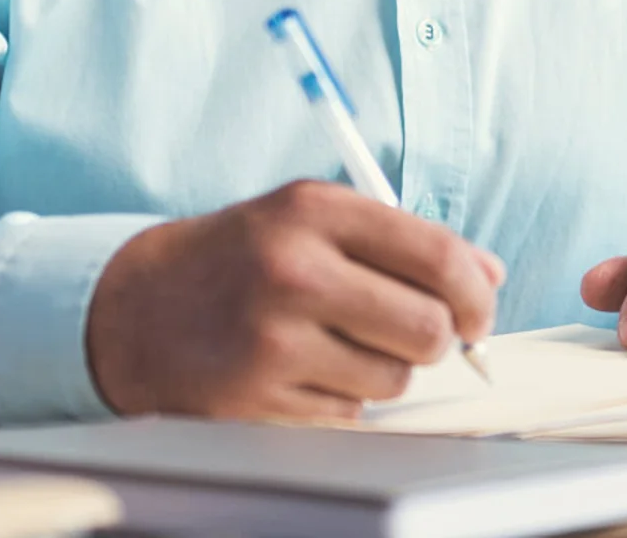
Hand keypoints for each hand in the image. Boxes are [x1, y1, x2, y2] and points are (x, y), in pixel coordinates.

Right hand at [86, 180, 505, 419]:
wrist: (138, 307)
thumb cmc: (247, 254)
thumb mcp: (317, 217)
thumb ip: (406, 239)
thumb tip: (489, 276)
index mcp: (316, 212)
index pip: (436, 255)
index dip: (476, 291)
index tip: (481, 311)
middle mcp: (293, 273)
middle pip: (427, 328)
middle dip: (441, 339)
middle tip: (422, 334)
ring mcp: (270, 343)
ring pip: (394, 380)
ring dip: (387, 370)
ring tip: (342, 342)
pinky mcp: (253, 403)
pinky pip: (348, 416)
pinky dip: (343, 399)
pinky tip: (304, 371)